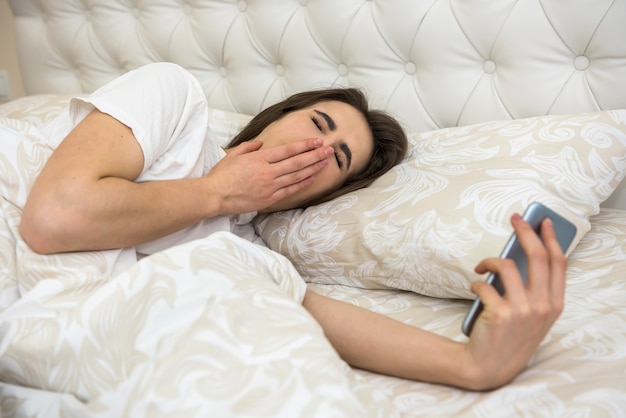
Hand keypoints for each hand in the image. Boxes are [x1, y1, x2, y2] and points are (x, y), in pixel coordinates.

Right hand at [205, 138, 333, 214]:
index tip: (317, 141)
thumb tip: (261, 143)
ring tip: (325, 162)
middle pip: (297, 162)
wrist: (214, 196)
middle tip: (330, 150)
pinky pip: (290, 190)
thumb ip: (249, 147)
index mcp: (260, 158)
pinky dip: (302, 183)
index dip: (305, 146)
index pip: (288, 150)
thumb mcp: (233, 154)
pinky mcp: (269, 199)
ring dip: (313, 168)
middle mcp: (268, 171)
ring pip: (297, 176)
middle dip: (315, 155)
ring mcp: (270, 186)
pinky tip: (312, 178)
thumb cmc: (221, 175)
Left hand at [462, 213, 566, 388]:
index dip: (550, 238)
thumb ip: (534, 289)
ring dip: (489, 261)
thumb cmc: (510, 335)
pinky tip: (474, 287)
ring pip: (506, 265)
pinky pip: (485, 283)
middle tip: (515, 218)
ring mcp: (522, 310)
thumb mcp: (533, 315)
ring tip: (481, 267)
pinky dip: (476, 282)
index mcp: (554, 304)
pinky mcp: (500, 313)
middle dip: (525, 231)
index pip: (558, 262)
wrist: (490, 365)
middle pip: (537, 256)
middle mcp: (543, 306)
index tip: (544, 221)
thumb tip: (523, 251)